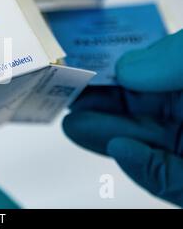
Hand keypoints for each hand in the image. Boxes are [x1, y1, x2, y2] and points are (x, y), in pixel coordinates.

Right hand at [63, 30, 182, 206]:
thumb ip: (175, 57)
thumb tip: (130, 67)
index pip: (149, 67)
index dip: (114, 62)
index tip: (81, 57)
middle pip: (138, 105)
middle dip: (97, 99)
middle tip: (63, 92)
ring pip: (141, 141)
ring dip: (104, 133)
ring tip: (72, 124)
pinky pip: (161, 177)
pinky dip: (138, 165)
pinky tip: (119, 148)